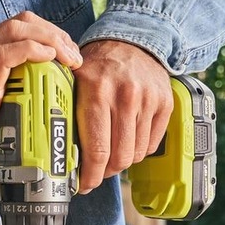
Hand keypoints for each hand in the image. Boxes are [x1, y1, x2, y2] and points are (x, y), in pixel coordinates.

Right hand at [0, 12, 83, 190]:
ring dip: (50, 40)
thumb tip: (55, 74)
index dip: (52, 32)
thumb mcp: (0, 92)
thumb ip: (18, 77)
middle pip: (23, 21)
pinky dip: (32, 51)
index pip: (23, 23)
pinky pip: (6, 54)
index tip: (70, 52)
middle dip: (55, 34)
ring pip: (16, 30)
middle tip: (74, 56)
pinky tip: (48, 59)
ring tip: (68, 59)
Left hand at [73, 38, 173, 194]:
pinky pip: (152, 144)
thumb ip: (67, 111)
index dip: (90, 175)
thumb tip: (58, 152)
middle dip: (105, 173)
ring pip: (136, 154)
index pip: (98, 149)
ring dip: (122, 162)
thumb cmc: (99, 65)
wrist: (132, 39)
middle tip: (96, 173)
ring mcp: (148, 100)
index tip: (84, 185)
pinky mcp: (165, 104)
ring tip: (111, 156)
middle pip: (119, 157)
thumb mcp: (75, 80)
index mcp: (96, 91)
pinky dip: (139, 150)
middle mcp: (125, 96)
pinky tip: (127, 142)